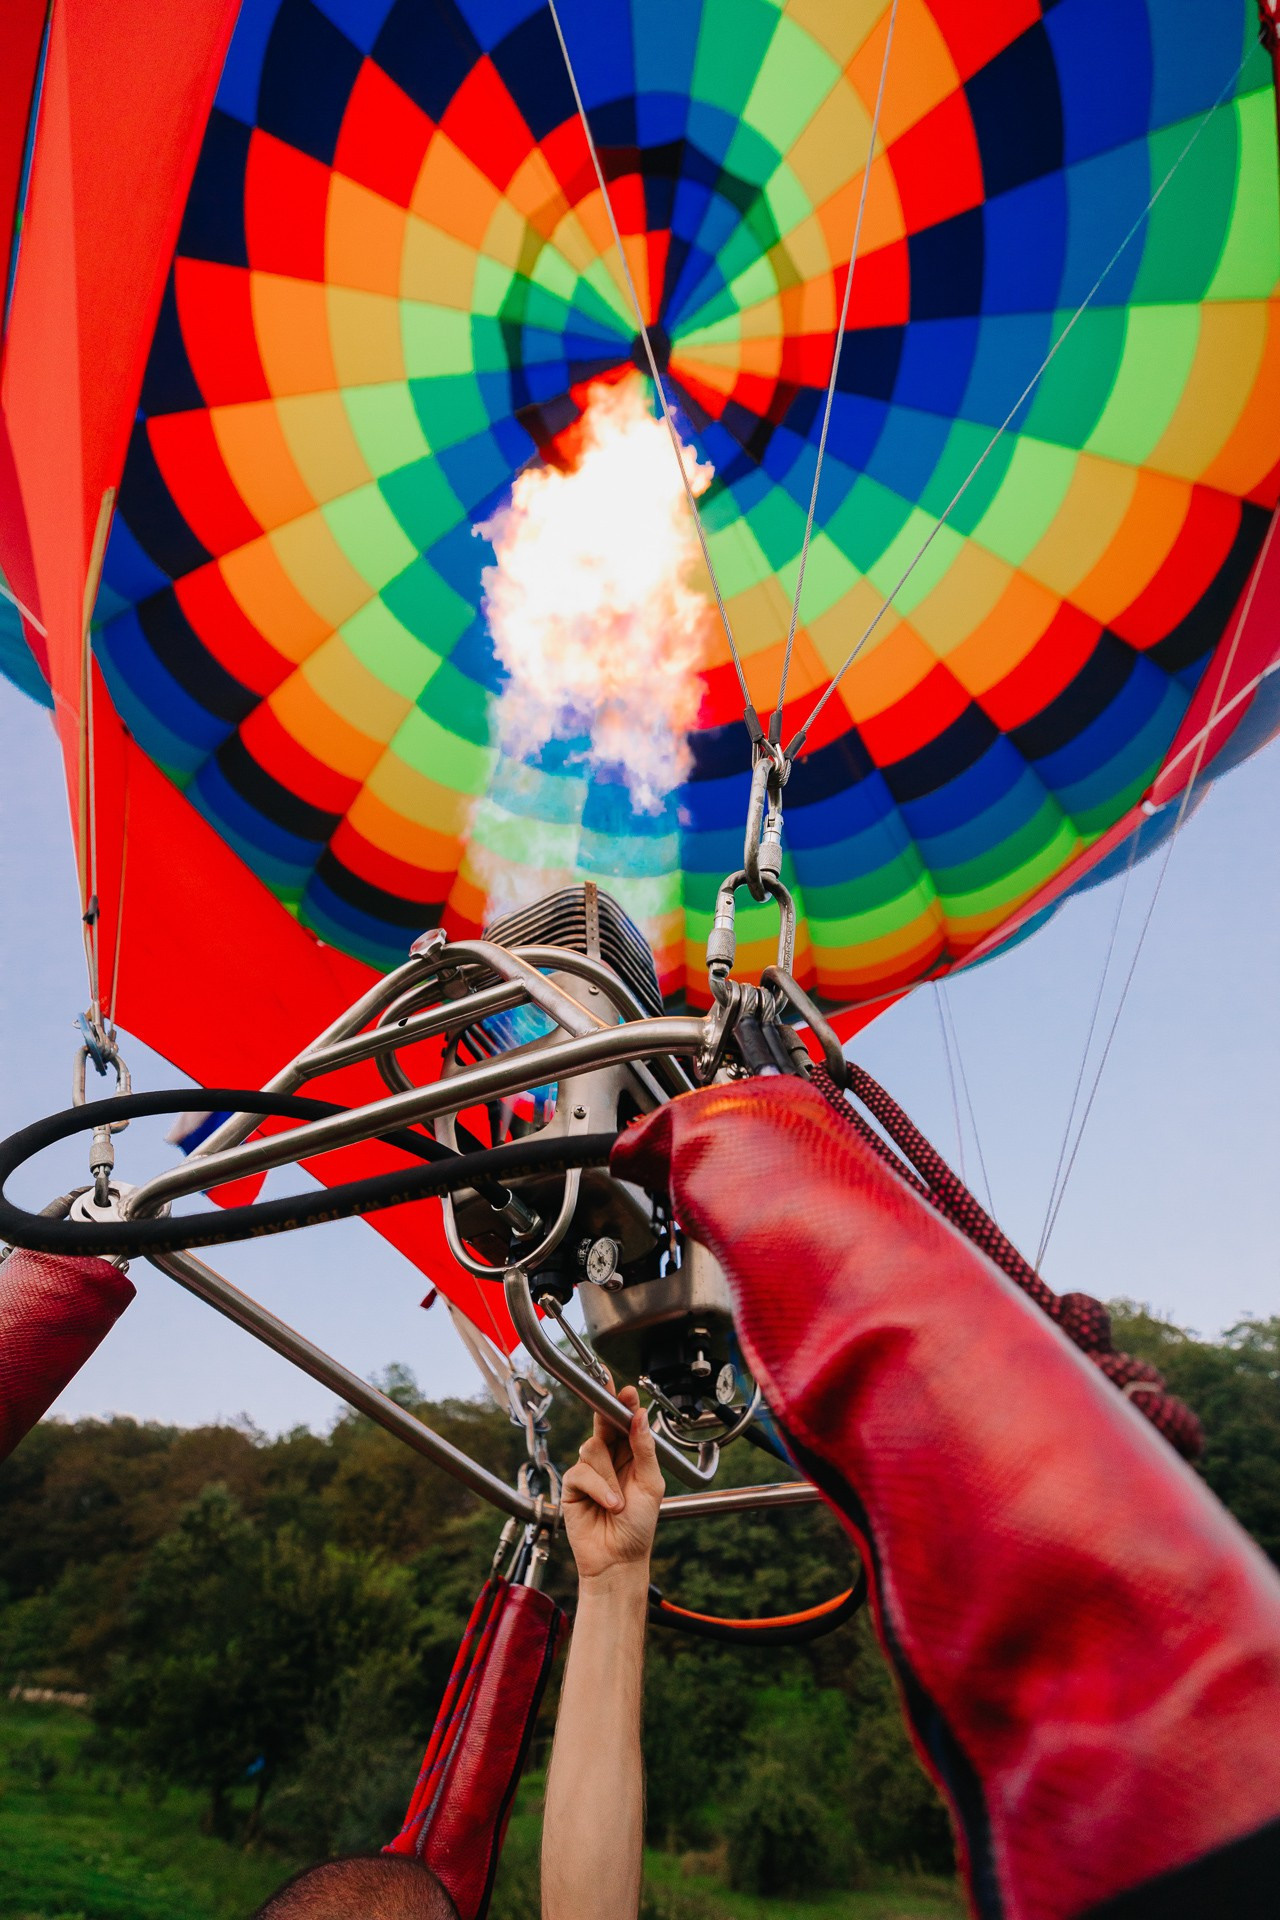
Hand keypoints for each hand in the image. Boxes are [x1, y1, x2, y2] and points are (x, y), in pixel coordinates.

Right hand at [561, 1384, 664, 1587]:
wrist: (618, 1559)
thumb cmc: (638, 1526)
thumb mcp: (651, 1484)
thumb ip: (645, 1449)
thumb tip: (640, 1416)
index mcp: (631, 1455)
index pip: (625, 1422)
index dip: (623, 1404)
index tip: (626, 1389)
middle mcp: (609, 1459)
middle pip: (603, 1424)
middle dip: (606, 1410)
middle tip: (611, 1395)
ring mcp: (590, 1471)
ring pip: (593, 1448)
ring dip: (609, 1476)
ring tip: (619, 1502)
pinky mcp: (573, 1485)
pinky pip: (581, 1472)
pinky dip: (598, 1488)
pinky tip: (609, 1504)